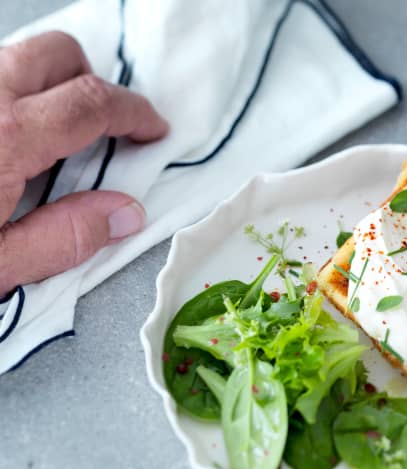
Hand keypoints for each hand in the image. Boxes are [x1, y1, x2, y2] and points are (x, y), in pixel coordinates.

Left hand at [0, 31, 167, 295]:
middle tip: (104, 128)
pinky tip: (8, 137)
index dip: (134, 113)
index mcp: (4, 136)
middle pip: (56, 54)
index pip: (91, 103)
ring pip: (17, 55)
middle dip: (91, 82)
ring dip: (48, 83)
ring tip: (53, 134)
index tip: (152, 129)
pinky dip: (13, 92)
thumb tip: (125, 214)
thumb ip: (66, 238)